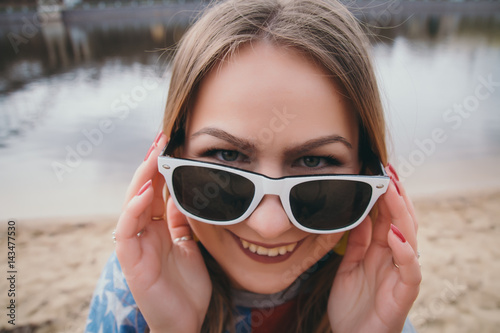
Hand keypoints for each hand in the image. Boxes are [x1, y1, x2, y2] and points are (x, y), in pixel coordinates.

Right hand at [114, 133, 211, 332]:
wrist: (186, 321)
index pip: (156, 191)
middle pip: (143, 192)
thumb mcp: (189, 245)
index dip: (161, 168)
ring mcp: (136, 246)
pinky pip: (127, 231)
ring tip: (153, 157)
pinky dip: (133, 210)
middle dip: (151, 165)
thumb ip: (181, 222)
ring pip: (132, 205)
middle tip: (162, 139)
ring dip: (141, 180)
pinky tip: (145, 192)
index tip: (171, 143)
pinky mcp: (131, 261)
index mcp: (158, 228)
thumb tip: (184, 195)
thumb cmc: (187, 286)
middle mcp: (144, 232)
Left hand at [328, 165, 420, 332]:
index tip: (378, 173)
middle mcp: (395, 259)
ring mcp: (401, 275)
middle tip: (388, 172)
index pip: (388, 217)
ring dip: (401, 214)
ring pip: (410, 239)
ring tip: (393, 191)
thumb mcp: (348, 267)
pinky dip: (405, 251)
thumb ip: (356, 243)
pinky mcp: (404, 294)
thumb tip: (359, 215)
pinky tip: (396, 234)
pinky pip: (410, 270)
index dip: (385, 195)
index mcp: (381, 251)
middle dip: (396, 197)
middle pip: (401, 222)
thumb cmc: (352, 305)